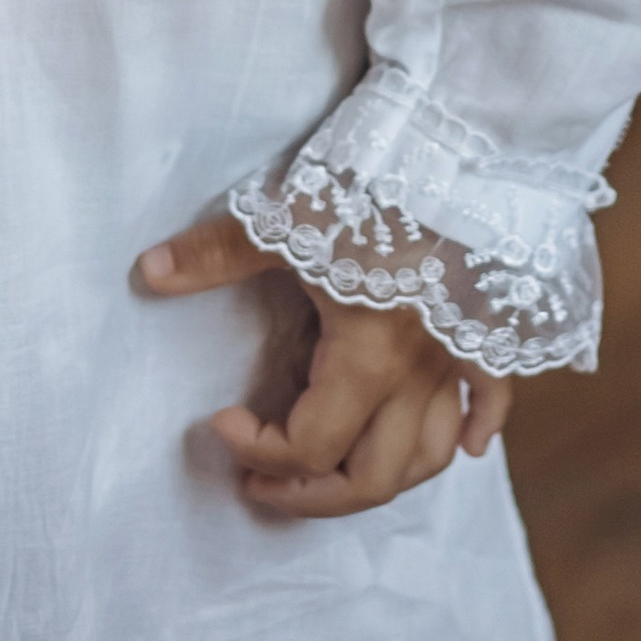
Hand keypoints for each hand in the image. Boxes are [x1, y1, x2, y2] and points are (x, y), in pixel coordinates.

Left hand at [135, 211, 512, 516]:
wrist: (453, 146)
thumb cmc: (369, 185)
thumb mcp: (284, 218)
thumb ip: (215, 253)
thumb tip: (149, 271)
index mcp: (367, 356)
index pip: (308, 445)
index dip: (255, 448)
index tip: (218, 420)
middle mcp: (417, 373)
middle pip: (371, 478)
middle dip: (310, 494)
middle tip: (260, 481)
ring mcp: (456, 358)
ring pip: (429, 457)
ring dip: (378, 478)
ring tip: (329, 471)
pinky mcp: (483, 333)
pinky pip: (491, 402)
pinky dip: (477, 430)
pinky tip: (468, 445)